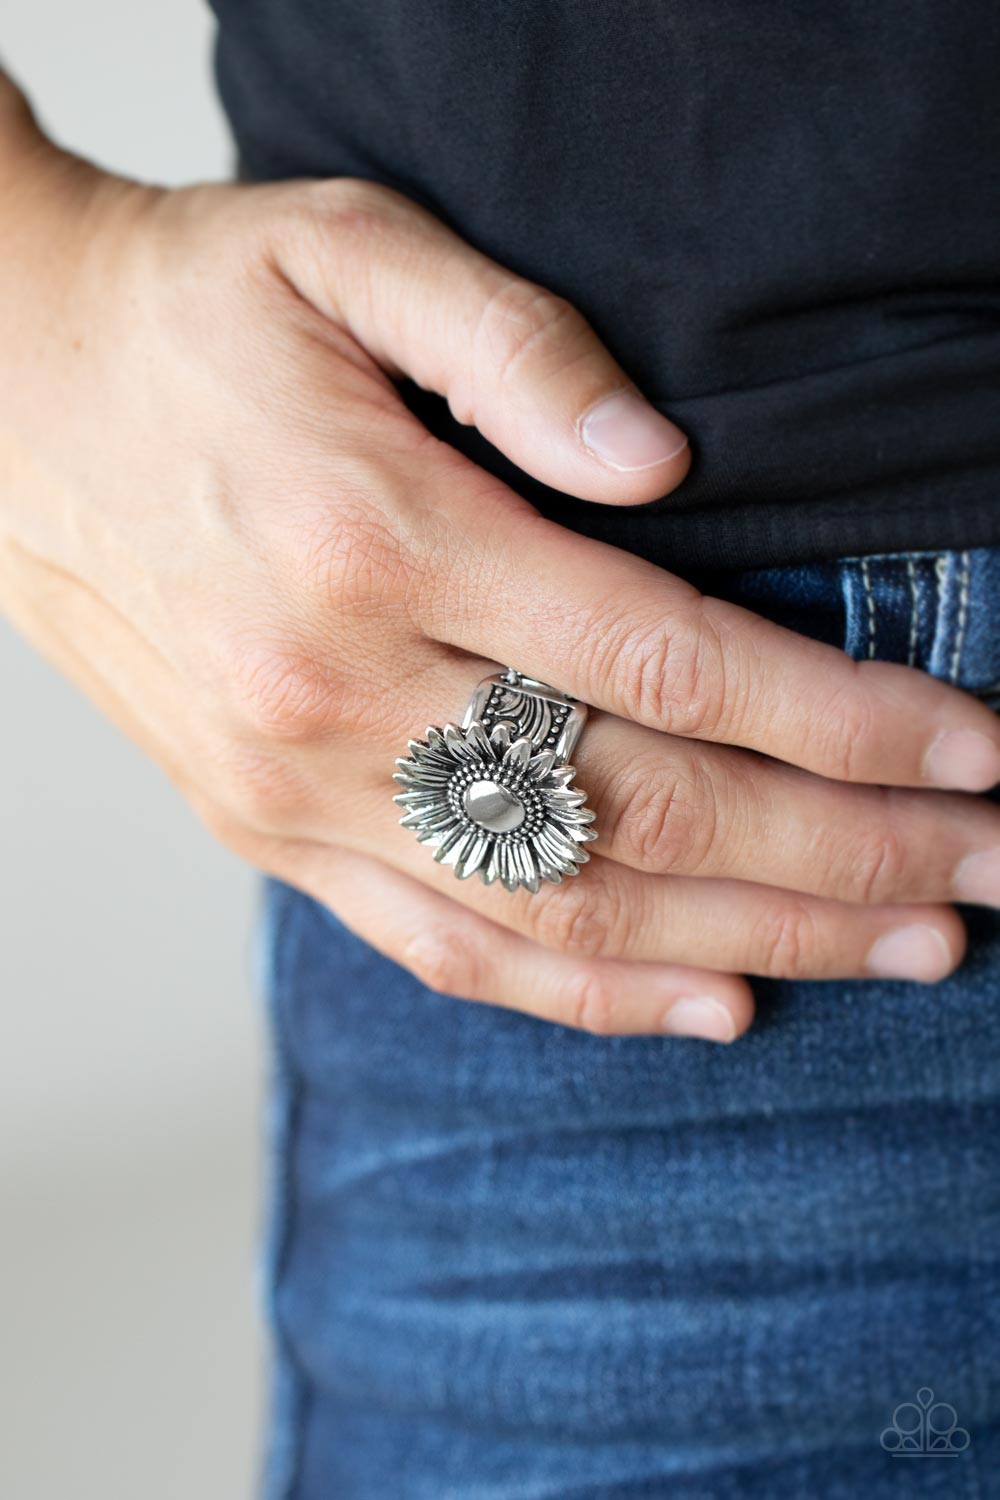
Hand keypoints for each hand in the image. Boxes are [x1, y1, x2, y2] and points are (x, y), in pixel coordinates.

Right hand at [3, 81, 999, 1043]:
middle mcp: (341, 692)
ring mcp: (301, 787)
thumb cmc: (186, 323)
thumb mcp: (344, 255)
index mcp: (377, 540)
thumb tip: (663, 467)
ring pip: (565, 907)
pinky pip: (451, 948)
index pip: (664, 666)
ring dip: (753, 938)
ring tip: (902, 950)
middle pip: (642, 807)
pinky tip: (711, 1000)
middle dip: (841, 851)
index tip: (970, 751)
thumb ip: (517, 349)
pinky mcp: (272, 831)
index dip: (841, 721)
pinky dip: (593, 992)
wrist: (7, 404)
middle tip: (981, 879)